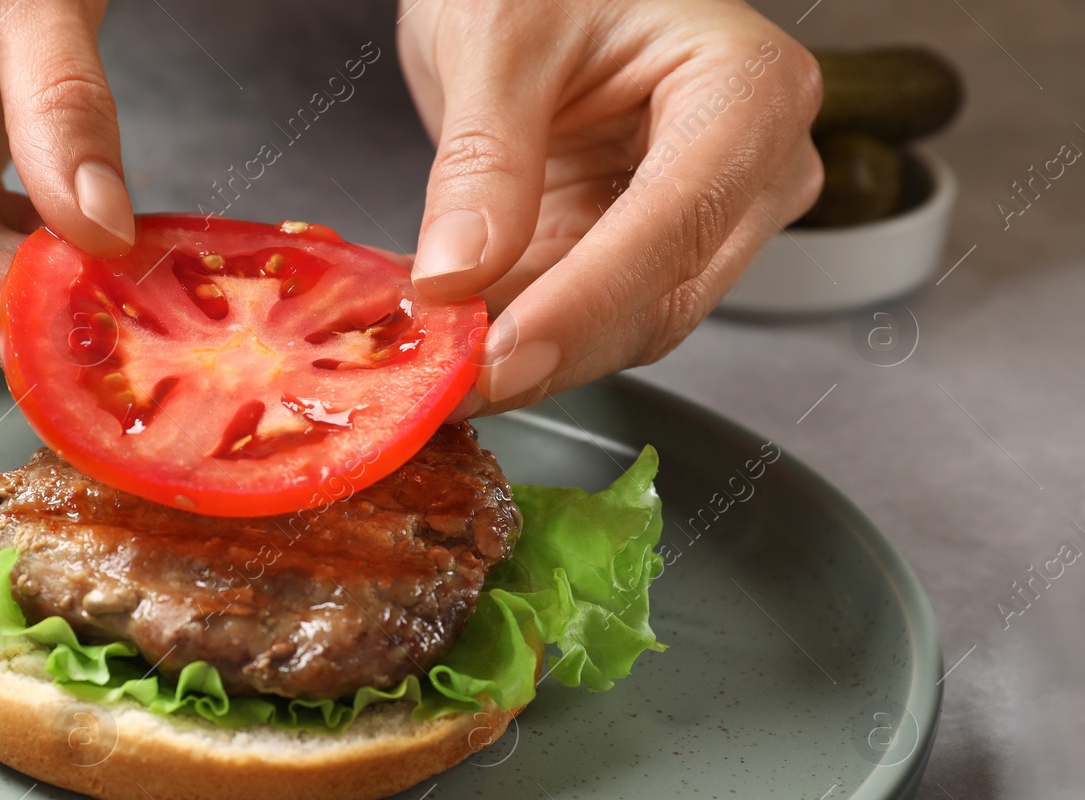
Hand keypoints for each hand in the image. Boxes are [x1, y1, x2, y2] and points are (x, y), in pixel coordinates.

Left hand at [397, 0, 822, 416]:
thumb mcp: (500, 34)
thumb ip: (482, 157)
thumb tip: (457, 276)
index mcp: (747, 91)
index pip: (676, 226)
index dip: (583, 307)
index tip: (500, 357)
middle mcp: (749, 169)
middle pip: (661, 299)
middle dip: (549, 349)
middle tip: (447, 381)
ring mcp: (699, 220)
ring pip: (621, 330)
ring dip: (524, 354)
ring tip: (433, 360)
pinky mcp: (637, 254)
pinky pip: (579, 321)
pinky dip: (511, 337)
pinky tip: (451, 342)